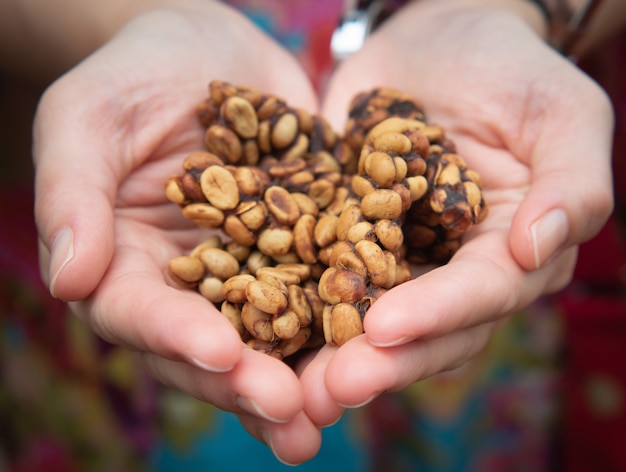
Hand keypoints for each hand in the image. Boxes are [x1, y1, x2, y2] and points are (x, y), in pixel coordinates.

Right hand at [33, 2, 322, 463]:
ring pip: (272, 338)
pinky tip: (378, 355)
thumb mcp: (89, 116)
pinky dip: (345, 326)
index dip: (176, 337)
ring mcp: (251, 271)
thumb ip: (72, 193)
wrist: (214, 46)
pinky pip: (324, 293)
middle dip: (247, 383)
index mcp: (127, 262)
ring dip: (301, 382)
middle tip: (290, 415)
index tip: (219, 352)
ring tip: (330, 418)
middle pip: (211, 347)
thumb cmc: (135, 72)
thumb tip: (67, 281)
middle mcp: (190, 283)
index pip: (141, 313)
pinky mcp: (303, 250)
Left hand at [300, 1, 613, 420]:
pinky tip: (258, 330)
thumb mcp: (562, 114)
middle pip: (422, 330)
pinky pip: (321, 277)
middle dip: (379, 362)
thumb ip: (571, 184)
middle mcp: (452, 271)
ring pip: (367, 320)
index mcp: (510, 253)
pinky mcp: (346, 236)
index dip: (437, 315)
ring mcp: (395, 259)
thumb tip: (538, 249)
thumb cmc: (511, 69)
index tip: (385, 329)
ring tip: (290, 387)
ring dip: (331, 356)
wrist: (439, 39)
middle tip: (331, 390)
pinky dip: (294, 307)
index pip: (480, 294)